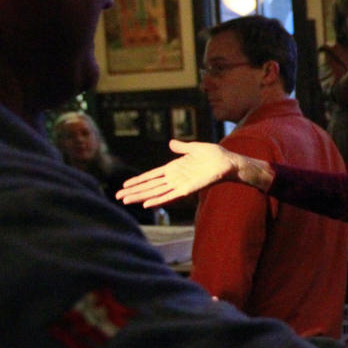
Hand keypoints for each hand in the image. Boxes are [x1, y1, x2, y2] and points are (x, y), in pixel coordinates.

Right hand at [116, 139, 243, 207]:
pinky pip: (170, 196)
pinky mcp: (188, 189)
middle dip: (134, 191)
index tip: (124, 185)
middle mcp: (175, 178)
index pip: (152, 176)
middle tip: (117, 197)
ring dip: (141, 197)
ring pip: (156, 192)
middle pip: (150, 186)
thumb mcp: (195, 148)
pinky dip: (158, 200)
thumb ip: (182, 147)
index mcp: (174, 168)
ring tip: (126, 201)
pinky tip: (146, 204)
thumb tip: (171, 143)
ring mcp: (180, 184)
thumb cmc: (214, 155)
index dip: (138, 180)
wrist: (228, 161)